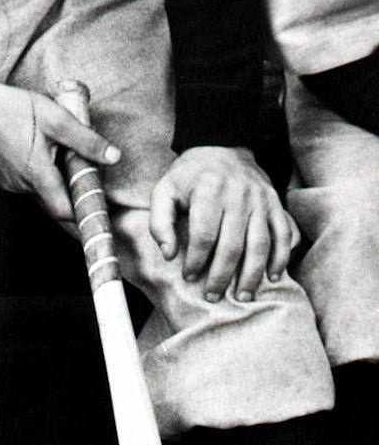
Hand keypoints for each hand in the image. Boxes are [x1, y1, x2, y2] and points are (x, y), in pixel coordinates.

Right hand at [0, 68, 119, 221]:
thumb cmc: (16, 108)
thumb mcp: (58, 119)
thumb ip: (86, 141)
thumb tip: (114, 157)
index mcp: (38, 175)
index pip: (65, 212)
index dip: (83, 214)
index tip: (98, 212)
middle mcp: (21, 185)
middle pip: (54, 203)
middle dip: (71, 196)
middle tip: (85, 181)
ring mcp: (9, 183)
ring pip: (40, 193)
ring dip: (54, 184)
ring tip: (60, 160)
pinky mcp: (1, 177)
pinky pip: (25, 185)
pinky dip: (37, 177)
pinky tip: (39, 155)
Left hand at [149, 146, 297, 302]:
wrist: (222, 147)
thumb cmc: (189, 176)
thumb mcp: (164, 190)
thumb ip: (160, 222)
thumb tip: (169, 254)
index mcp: (208, 190)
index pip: (204, 234)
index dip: (197, 259)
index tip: (189, 277)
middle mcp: (238, 195)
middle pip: (232, 244)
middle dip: (222, 275)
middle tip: (213, 297)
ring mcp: (260, 200)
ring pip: (260, 244)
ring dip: (252, 274)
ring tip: (242, 297)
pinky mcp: (275, 203)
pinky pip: (283, 234)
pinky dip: (280, 258)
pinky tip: (272, 277)